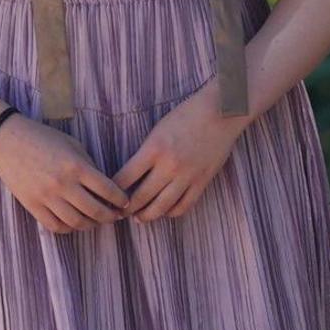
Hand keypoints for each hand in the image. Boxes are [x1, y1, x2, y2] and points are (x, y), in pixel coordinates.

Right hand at [0, 113, 129, 234]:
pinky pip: (55, 225)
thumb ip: (89, 166)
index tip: (125, 202)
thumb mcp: (72, 144)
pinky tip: (74, 223)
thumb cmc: (43, 138)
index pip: (107, 190)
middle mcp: (63, 184)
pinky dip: (68, 228)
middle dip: (110, 216)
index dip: (120, 199)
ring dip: (91, 225)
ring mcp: (46, 196)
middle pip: (95, 211)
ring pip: (76, 222)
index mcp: (76, 166)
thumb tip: (104, 188)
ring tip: (95, 220)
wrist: (7, 141)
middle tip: (115, 216)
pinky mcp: (32, 205)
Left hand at [114, 87, 250, 220]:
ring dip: (147, 216)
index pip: (125, 178)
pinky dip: (171, 212)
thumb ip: (146, 153)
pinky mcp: (203, 181)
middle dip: (126, 208)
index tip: (108, 195)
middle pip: (140, 197)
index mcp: (154, 149)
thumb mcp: (158, 130)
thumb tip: (130, 175)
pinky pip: (184, 206)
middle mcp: (169, 166)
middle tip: (119, 212)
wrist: (221, 112)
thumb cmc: (186, 115)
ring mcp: (187, 176)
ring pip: (162, 207)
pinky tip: (164, 211)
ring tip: (139, 217)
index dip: (113, 190)